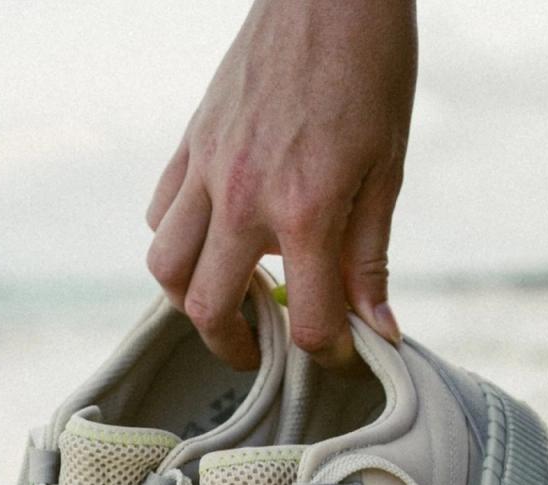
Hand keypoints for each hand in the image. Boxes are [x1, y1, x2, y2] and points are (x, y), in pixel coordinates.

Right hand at [146, 0, 417, 369]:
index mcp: (305, 209)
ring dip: (190, 300)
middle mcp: (244, 196)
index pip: (308, 321)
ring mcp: (208, 168)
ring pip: (166, 267)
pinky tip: (212, 241)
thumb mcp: (386, 170)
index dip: (329, 353)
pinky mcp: (190, 142)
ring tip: (227, 301)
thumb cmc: (370, 69)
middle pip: (210, 309)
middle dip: (236, 347)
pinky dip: (177, 242)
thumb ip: (370, 258)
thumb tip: (378, 329)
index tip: (341, 352)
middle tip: (262, 351)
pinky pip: (160, 213)